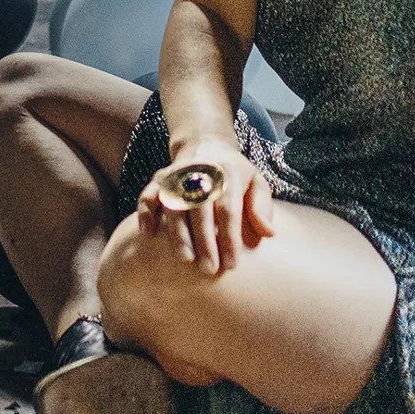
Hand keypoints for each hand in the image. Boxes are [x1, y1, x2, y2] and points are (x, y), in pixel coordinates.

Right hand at [138, 133, 272, 274]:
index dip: (229, 238)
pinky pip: (148, 194)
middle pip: (200, 207)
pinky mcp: (159, 178)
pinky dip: (145, 213)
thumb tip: (268, 234)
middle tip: (209, 269)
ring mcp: (177, 173)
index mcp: (228, 172)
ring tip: (185, 258)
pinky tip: (148, 234)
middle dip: (204, 240)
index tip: (231, 265)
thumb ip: (262, 208)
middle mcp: (200, 170)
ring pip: (173, 204)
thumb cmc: (234, 173)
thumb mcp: (256, 183)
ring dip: (177, 232)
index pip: (228, 208)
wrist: (205, 144)